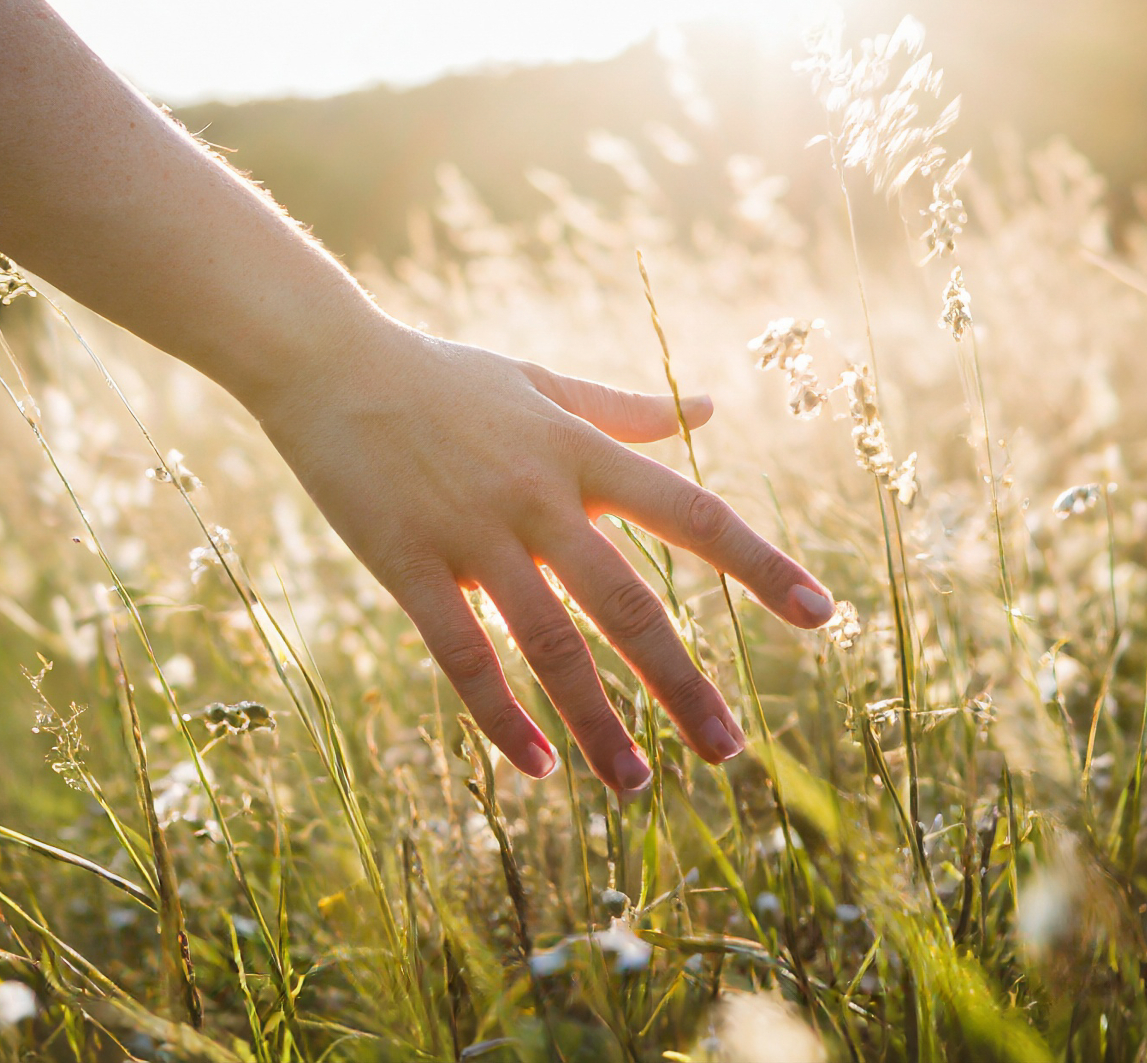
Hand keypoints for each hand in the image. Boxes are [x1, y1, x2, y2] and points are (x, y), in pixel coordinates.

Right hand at [245, 319, 835, 791]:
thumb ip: (624, 411)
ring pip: (549, 644)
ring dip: (597, 721)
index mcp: (577, 452)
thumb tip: (708, 410)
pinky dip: (501, 716)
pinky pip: (462, 656)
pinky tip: (536, 766)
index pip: (690, 510)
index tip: (819, 615)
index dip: (757, 564)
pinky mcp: (407, 563)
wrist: (327, 361)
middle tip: (731, 751)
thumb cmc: (437, 375)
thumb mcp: (538, 383)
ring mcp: (471, 533)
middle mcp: (537, 496)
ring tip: (634, 785)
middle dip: (682, 682)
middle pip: (627, 602)